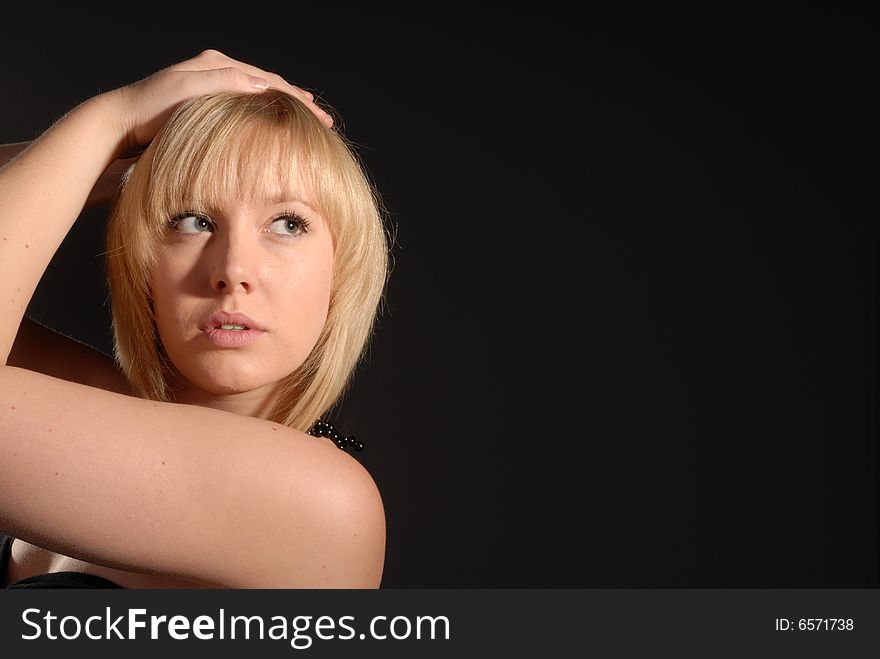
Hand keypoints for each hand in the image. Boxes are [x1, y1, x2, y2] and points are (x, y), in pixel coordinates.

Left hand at [104, 49, 332, 157]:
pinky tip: (274, 122)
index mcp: (217, 64)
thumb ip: (226, 82)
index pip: (268, 79)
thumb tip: (264, 84)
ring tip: (308, 117)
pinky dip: (267, 112)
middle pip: (268, 84)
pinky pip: (246, 105)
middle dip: (298, 101)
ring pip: (259, 94)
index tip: (319, 115)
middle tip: (323, 119)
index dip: (297, 98)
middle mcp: (217, 71)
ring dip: (285, 106)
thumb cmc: (152, 108)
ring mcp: (213, 87)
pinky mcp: (207, 104)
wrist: (121, 122)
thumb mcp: (188, 89)